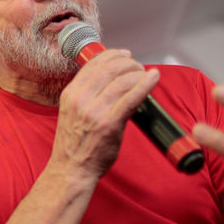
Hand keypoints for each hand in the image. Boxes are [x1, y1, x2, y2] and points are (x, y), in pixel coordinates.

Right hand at [53, 49, 158, 176]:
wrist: (71, 169)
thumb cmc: (74, 144)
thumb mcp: (71, 112)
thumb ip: (86, 96)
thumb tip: (111, 82)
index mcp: (70, 94)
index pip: (92, 64)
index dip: (112, 55)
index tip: (124, 54)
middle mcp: (80, 99)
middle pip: (109, 69)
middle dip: (128, 63)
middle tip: (137, 66)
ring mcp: (95, 111)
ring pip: (122, 81)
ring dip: (138, 73)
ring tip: (145, 74)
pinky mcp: (110, 124)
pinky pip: (132, 97)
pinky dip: (145, 84)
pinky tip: (153, 78)